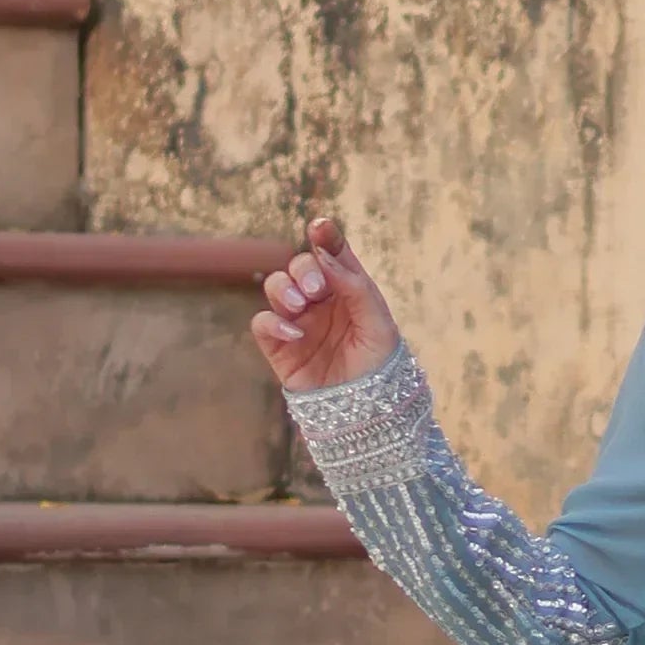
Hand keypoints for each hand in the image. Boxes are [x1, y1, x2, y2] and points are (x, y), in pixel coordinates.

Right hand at [249, 215, 401, 391]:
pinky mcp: (280, 348)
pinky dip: (272, 322)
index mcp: (349, 293)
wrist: (368, 416)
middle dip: (304, 270)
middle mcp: (322, 304)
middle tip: (316, 288)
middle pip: (300, 268)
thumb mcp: (379, 324)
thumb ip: (355, 286)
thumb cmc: (381, 370)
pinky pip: (263, 324)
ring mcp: (299, 324)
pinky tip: (293, 332)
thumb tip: (324, 252)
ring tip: (299, 305)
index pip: (333, 257)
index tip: (319, 228)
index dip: (325, 238)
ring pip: (277, 288)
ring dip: (284, 289)